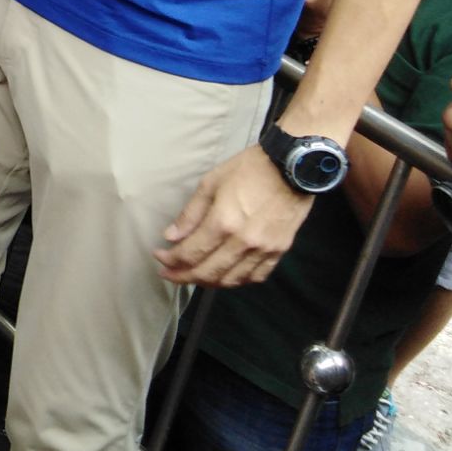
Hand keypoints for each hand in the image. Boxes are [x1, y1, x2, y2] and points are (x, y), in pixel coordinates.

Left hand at [154, 144, 314, 286]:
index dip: (170, 260)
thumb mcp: (211, 183)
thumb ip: (190, 214)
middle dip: (183, 276)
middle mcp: (244, 242)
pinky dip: (237, 281)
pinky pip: (256, 276)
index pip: (191, 253)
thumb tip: (171, 237)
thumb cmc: (248, 169)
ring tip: (193, 276)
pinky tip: (225, 275)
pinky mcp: (279, 251)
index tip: (159, 257)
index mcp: (224, 223)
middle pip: (208, 272)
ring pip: (232, 280)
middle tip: (168, 274)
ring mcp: (264, 250)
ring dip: (208, 282)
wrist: (292, 167)